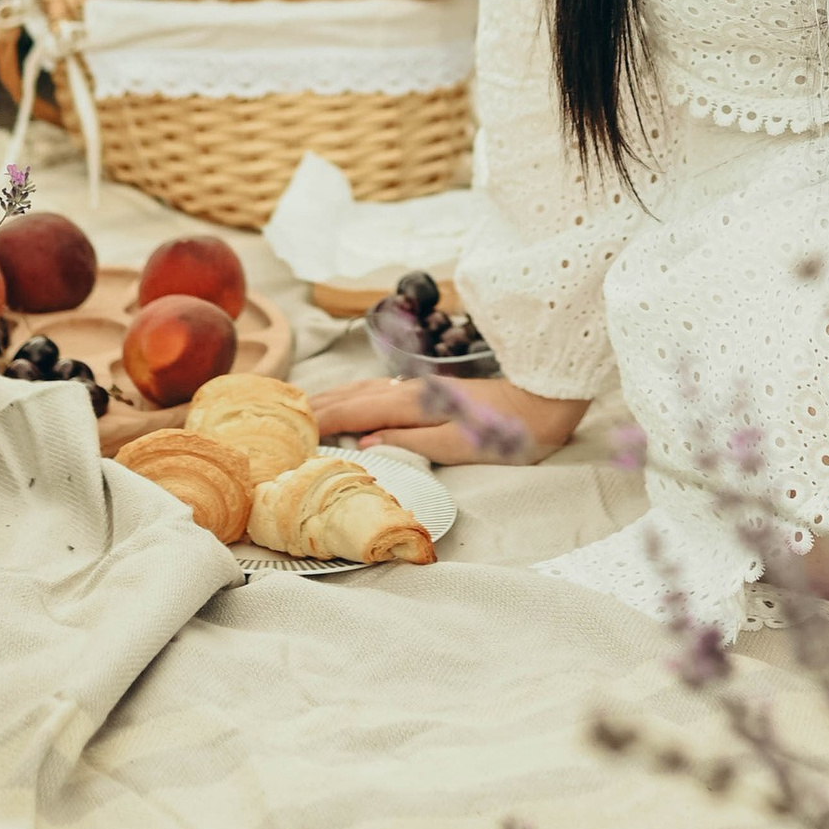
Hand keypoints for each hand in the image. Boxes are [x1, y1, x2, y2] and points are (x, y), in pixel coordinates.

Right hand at [312, 376, 584, 467]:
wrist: (550, 393)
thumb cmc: (514, 429)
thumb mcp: (467, 444)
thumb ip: (417, 442)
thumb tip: (369, 441)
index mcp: (414, 402)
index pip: (354, 410)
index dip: (319, 421)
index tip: (286, 434)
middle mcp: (411, 388)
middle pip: (352, 394)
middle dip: (315, 406)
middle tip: (278, 420)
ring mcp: (421, 384)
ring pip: (364, 387)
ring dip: (331, 397)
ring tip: (303, 408)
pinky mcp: (431, 387)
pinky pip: (378, 388)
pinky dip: (353, 394)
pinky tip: (352, 400)